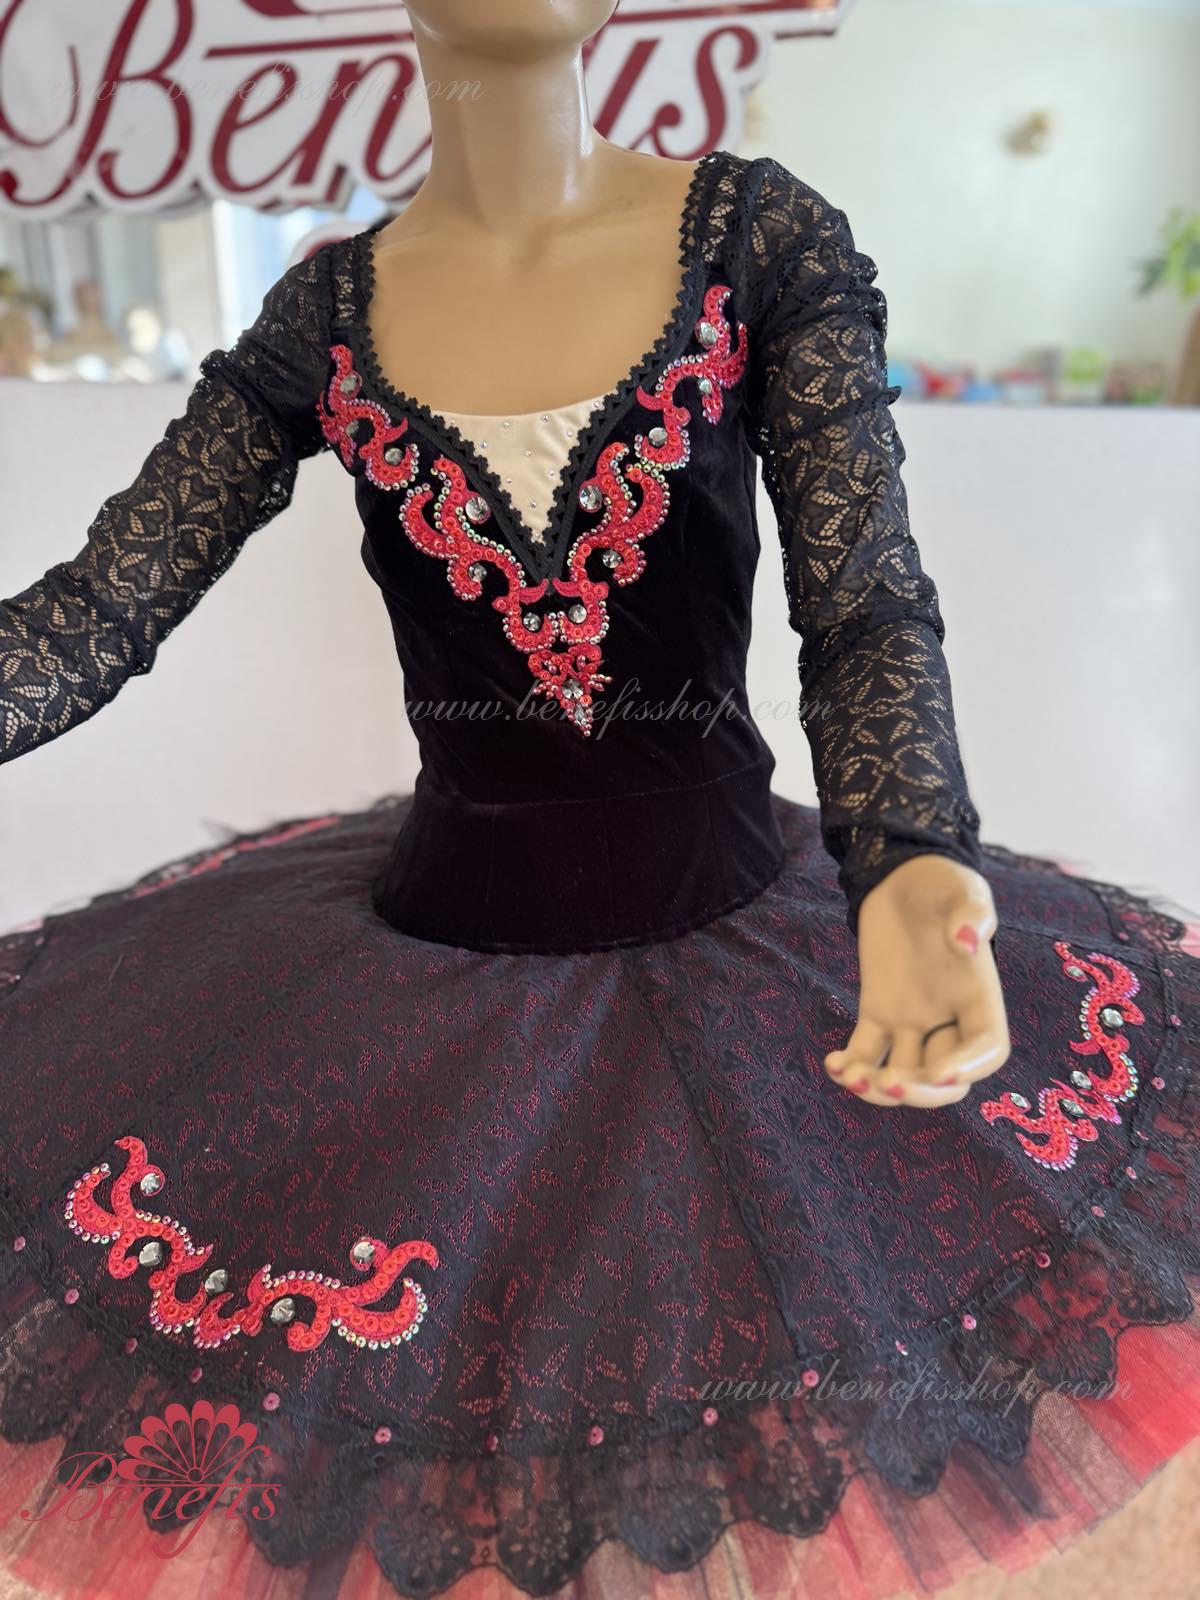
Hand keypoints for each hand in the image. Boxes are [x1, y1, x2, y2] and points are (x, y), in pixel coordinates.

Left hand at [824, 854, 1009, 1108]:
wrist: (904, 877)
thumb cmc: (942, 883)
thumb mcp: (964, 888)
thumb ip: (972, 911)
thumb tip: (968, 941)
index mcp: (980, 996)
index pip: (987, 1049)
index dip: (969, 1068)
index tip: (940, 1072)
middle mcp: (949, 1018)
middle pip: (943, 1079)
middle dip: (922, 1093)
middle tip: (891, 1082)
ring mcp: (912, 1020)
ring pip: (902, 1074)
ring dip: (880, 1088)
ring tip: (852, 1077)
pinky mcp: (877, 1012)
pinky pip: (867, 1052)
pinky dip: (851, 1067)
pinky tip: (833, 1065)